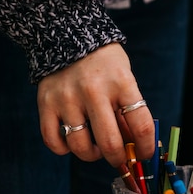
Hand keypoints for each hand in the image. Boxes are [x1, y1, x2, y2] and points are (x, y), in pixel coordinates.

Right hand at [37, 43, 155, 167]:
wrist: (66, 33)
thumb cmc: (103, 61)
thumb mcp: (124, 77)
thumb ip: (127, 110)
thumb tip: (134, 145)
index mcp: (121, 82)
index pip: (141, 125)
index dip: (146, 148)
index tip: (145, 155)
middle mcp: (94, 90)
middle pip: (110, 143)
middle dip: (118, 160)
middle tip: (119, 160)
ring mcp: (67, 98)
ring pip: (80, 146)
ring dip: (91, 155)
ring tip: (95, 148)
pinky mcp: (46, 103)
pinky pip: (53, 141)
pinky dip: (64, 149)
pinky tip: (73, 140)